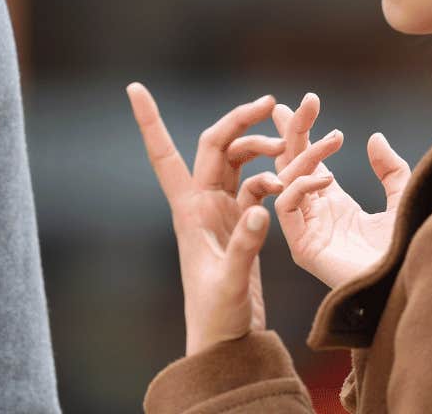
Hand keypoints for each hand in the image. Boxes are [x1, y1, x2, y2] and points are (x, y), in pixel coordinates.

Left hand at [126, 84, 289, 356]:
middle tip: (271, 101)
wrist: (225, 343)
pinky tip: (298, 180)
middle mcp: (201, 203)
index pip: (164, 154)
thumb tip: (262, 205)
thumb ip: (246, 244)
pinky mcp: (241, 224)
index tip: (134, 87)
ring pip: (239, 161)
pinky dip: (276, 178)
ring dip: (262, 149)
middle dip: (240, 120)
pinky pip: (258, 185)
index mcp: (188, 209)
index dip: (150, 120)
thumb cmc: (216, 317)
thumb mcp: (230, 281)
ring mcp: (221, 211)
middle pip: (216, 145)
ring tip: (291, 151)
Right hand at [270, 93, 412, 288]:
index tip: (306, 102)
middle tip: (301, 102)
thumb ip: (391, 171)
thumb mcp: (403, 200)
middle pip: (291, 164)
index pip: (308, 162)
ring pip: (285, 181)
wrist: (410, 284)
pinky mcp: (303, 247)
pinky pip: (286, 207)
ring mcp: (306, 230)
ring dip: (305, 155)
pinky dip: (300, 187)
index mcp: (334, 205)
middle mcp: (315, 215)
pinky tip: (325, 179)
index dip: (303, 131)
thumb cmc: (408, 252)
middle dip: (293, 131)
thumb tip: (375, 138)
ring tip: (334, 140)